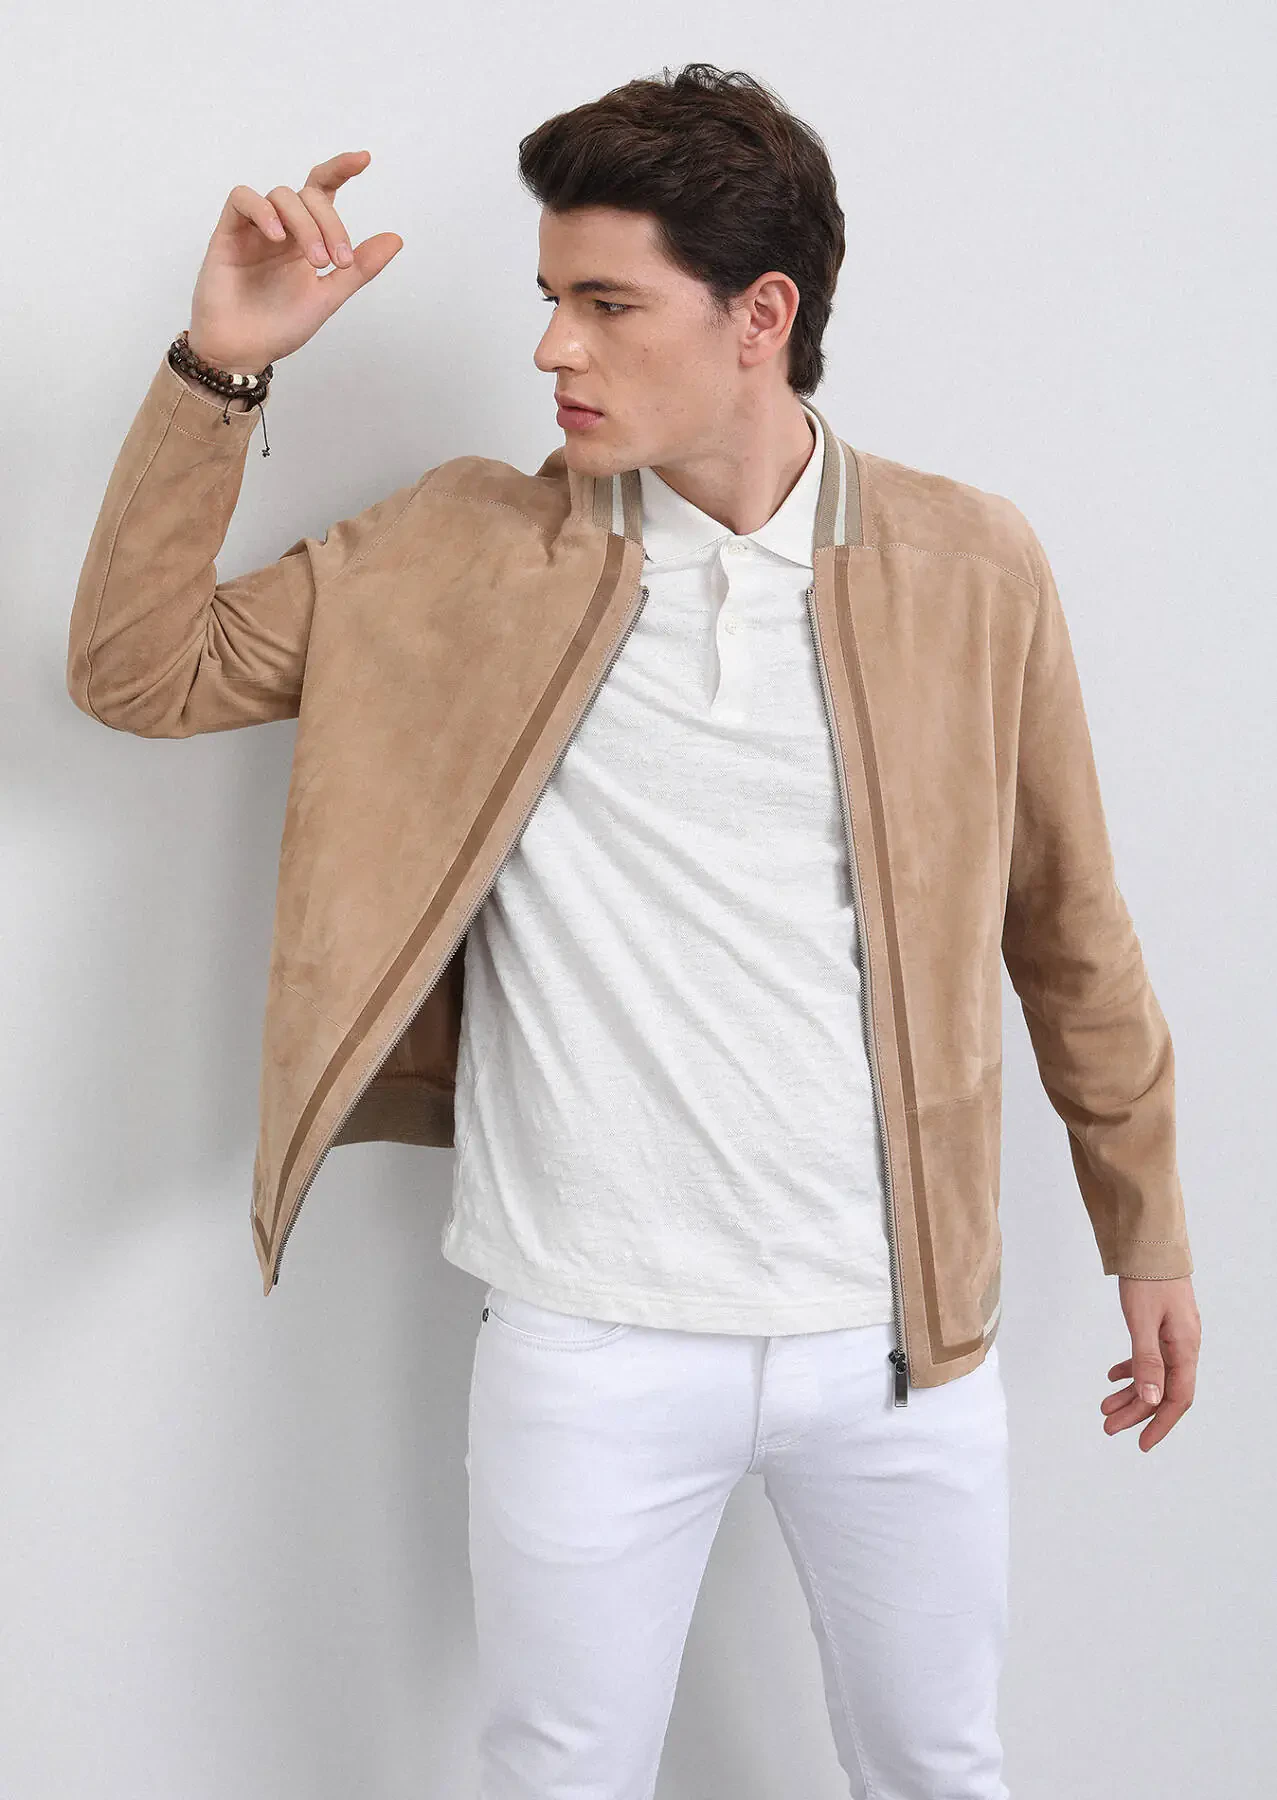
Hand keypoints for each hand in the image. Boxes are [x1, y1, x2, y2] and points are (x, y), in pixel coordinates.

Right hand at [186, 148, 402, 371]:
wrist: (243, 350)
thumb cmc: (280, 325)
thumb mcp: (329, 296)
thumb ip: (359, 268)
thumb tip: (395, 239)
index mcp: (306, 237)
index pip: (323, 191)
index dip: (341, 169)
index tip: (365, 160)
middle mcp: (283, 227)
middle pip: (309, 195)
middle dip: (329, 223)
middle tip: (336, 262)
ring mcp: (255, 228)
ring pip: (281, 195)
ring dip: (304, 224)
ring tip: (315, 263)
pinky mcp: (228, 232)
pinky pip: (242, 198)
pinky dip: (263, 210)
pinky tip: (278, 237)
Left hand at [1101, 1274, 1200, 1450]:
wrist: (1149, 1244)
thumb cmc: (1148, 1280)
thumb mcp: (1142, 1322)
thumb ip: (1147, 1361)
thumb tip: (1152, 1399)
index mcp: (1184, 1348)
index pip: (1178, 1398)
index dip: (1160, 1423)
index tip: (1141, 1443)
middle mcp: (1183, 1345)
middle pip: (1161, 1390)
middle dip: (1135, 1411)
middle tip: (1107, 1425)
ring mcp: (1173, 1336)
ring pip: (1152, 1375)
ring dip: (1130, 1392)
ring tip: (1104, 1406)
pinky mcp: (1160, 1326)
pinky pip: (1148, 1357)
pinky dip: (1131, 1369)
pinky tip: (1112, 1376)